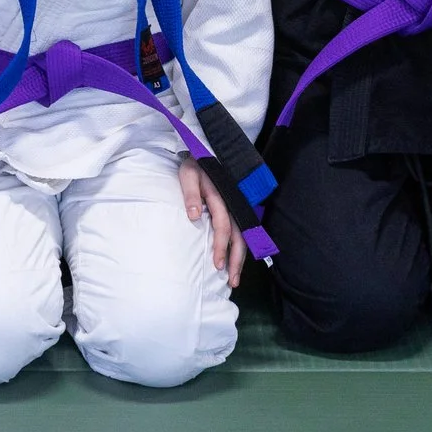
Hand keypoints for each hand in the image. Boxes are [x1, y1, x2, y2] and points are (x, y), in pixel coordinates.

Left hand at [178, 156, 248, 286]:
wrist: (208, 151)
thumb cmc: (195, 164)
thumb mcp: (187, 174)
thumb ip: (190, 193)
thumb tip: (193, 217)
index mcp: (220, 196)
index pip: (223, 225)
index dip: (221, 245)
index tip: (217, 265)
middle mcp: (232, 203)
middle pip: (239, 235)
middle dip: (236, 259)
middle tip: (232, 281)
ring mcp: (237, 206)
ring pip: (243, 235)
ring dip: (240, 257)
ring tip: (235, 278)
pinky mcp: (237, 208)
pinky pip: (242, 230)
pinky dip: (241, 247)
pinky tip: (237, 260)